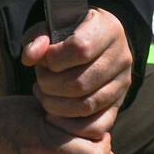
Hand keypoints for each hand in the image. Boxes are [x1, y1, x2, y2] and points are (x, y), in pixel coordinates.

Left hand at [21, 8, 132, 139]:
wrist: (90, 41)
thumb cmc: (67, 33)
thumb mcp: (49, 27)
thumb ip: (36, 39)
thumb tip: (30, 58)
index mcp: (108, 28)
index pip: (81, 49)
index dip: (54, 59)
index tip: (44, 59)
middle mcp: (122, 56)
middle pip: (81, 83)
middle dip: (50, 85)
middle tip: (40, 78)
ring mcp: (123, 82)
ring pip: (86, 106)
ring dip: (55, 105)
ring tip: (44, 92)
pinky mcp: (119, 104)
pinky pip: (96, 126)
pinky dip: (69, 126)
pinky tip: (53, 113)